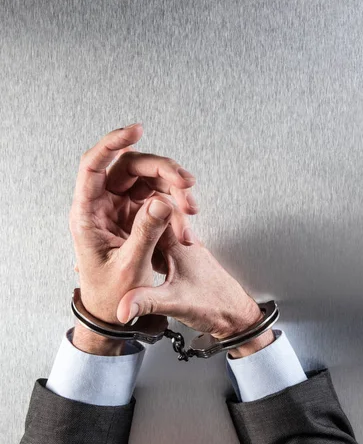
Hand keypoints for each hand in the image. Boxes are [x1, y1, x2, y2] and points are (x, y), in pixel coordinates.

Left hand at [69, 124, 197, 351]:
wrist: (116, 313)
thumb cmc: (111, 295)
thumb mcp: (131, 267)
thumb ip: (146, 233)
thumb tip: (162, 202)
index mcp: (89, 216)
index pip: (93, 167)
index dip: (112, 144)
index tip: (135, 131)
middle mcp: (104, 207)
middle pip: (131, 169)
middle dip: (163, 172)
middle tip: (187, 183)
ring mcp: (122, 210)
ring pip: (150, 182)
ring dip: (176, 191)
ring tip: (193, 211)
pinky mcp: (139, 217)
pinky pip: (160, 199)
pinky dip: (178, 208)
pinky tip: (187, 224)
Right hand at [115, 195, 273, 356]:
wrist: (236, 317)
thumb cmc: (216, 305)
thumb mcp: (176, 303)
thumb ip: (147, 302)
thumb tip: (122, 306)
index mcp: (181, 246)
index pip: (154, 216)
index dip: (131, 212)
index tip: (111, 210)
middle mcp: (185, 245)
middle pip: (153, 224)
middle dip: (131, 225)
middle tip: (107, 225)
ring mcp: (185, 254)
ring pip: (157, 238)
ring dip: (139, 240)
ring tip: (116, 243)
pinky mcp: (186, 265)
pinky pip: (162, 252)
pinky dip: (147, 254)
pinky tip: (137, 261)